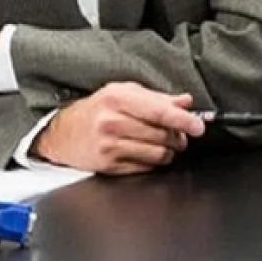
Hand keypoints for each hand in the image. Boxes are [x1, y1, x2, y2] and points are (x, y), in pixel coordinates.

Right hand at [32, 82, 206, 174]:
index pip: (159, 111)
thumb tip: (185, 102)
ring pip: (158, 153)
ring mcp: (109, 146)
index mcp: (117, 99)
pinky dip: (153, 161)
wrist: (62, 133)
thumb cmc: (95, 110)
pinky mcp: (109, 166)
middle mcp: (112, 122)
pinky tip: (146, 152)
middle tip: (179, 133)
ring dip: (168, 150)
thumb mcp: (124, 93)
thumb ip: (157, 97)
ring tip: (162, 143)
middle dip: (178, 136)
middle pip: (162, 135)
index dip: (184, 120)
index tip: (198, 125)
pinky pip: (146, 167)